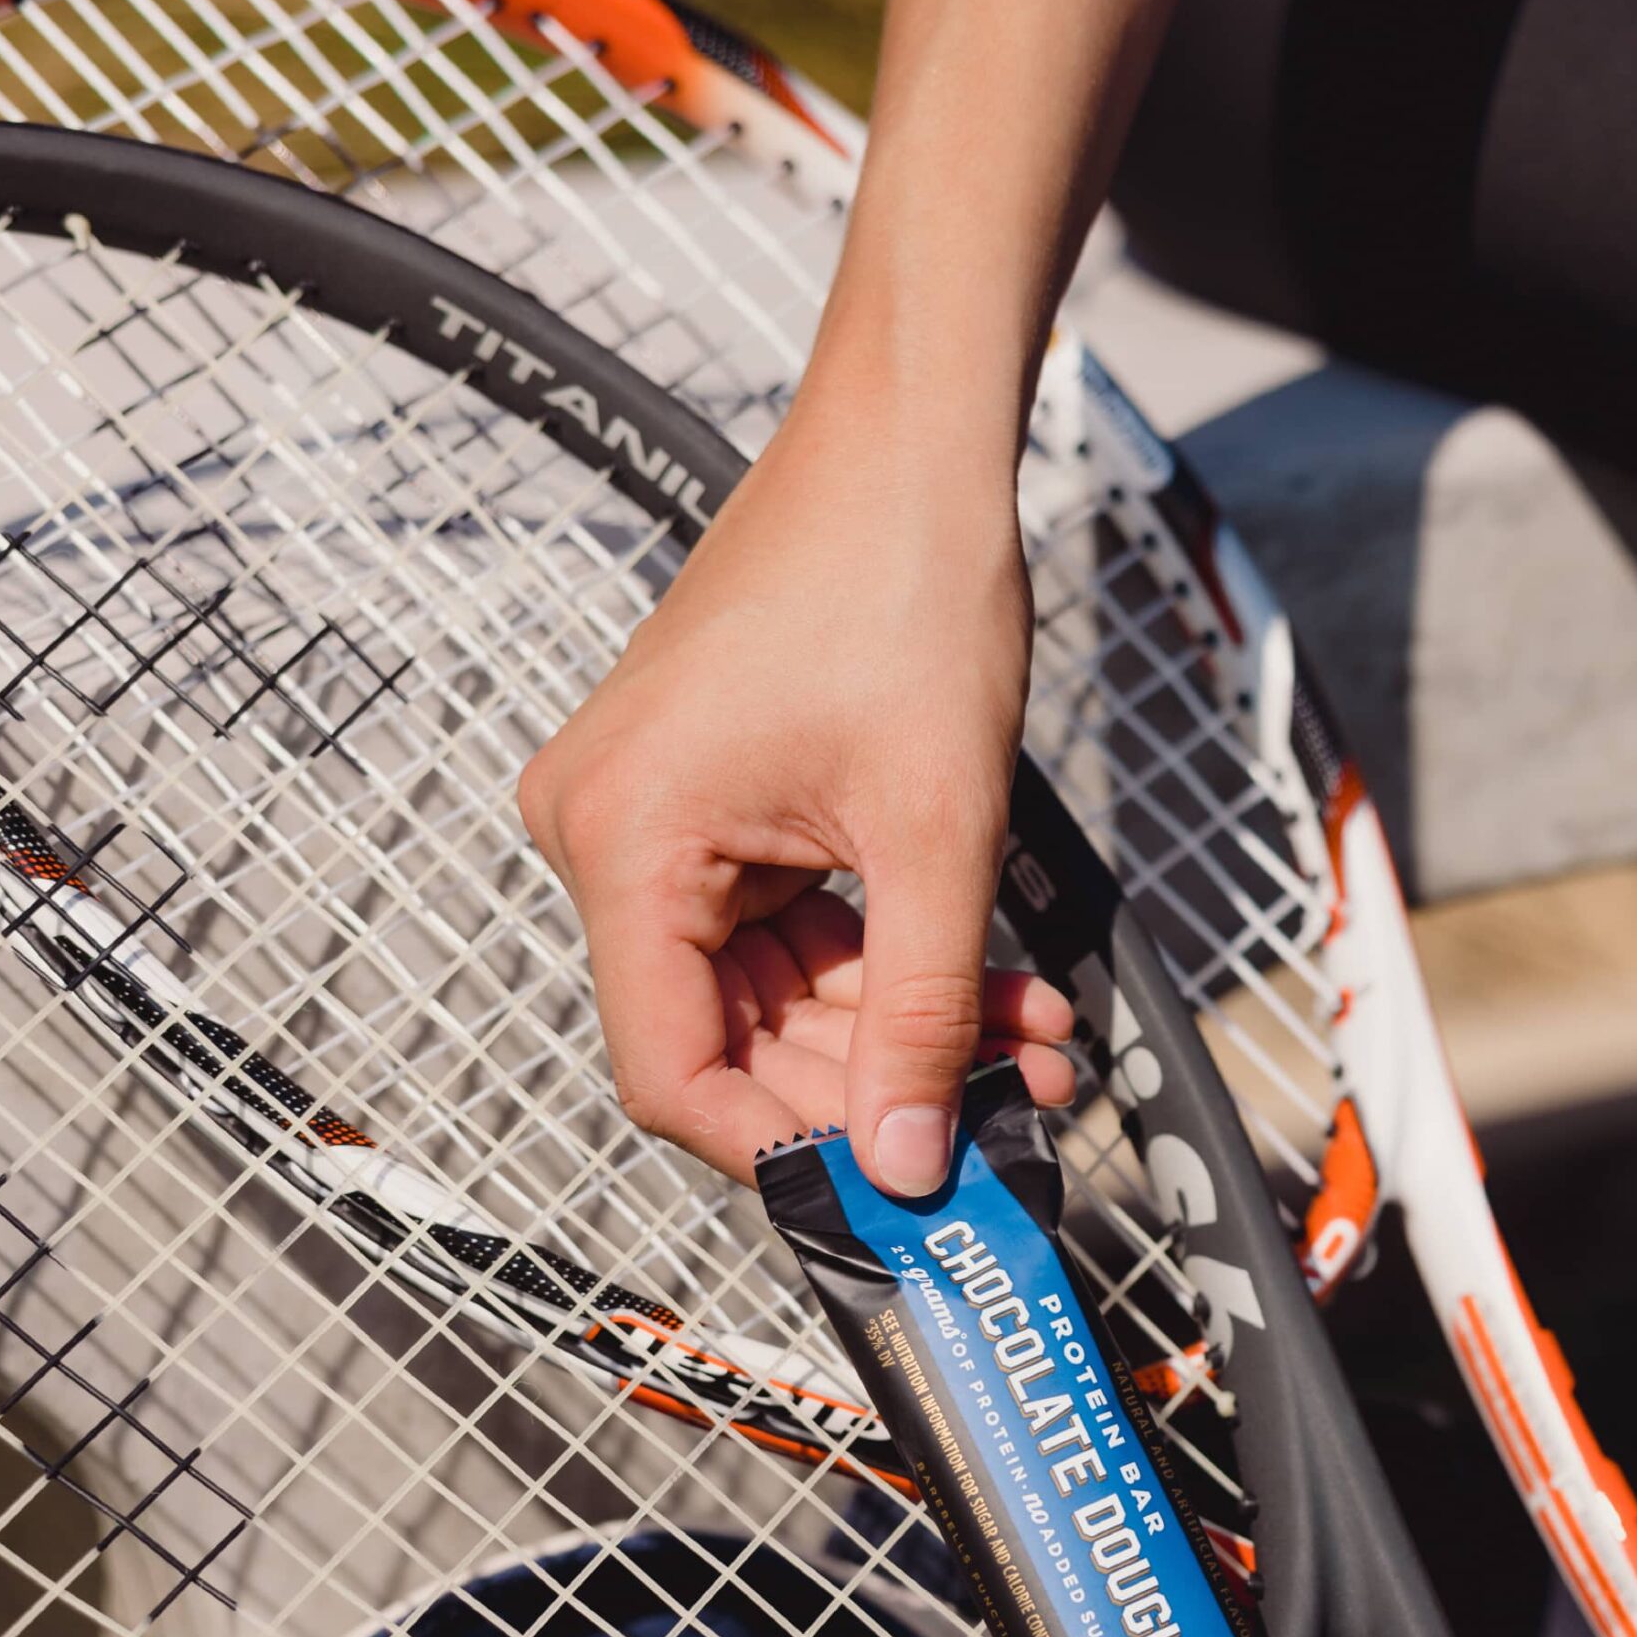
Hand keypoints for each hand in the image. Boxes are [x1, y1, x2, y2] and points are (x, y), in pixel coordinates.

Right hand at [516, 394, 1075, 1190]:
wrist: (911, 445)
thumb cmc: (906, 586)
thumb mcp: (935, 832)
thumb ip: (922, 1015)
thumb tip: (907, 1163)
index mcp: (625, 839)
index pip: (670, 1070)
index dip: (782, 1148)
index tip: (891, 1191)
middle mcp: (606, 833)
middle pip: (728, 1035)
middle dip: (874, 1082)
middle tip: (1003, 1110)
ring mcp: (650, 815)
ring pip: (772, 990)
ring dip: (899, 1024)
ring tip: (1030, 1037)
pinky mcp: (703, 802)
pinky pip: (783, 927)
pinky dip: (881, 961)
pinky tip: (989, 986)